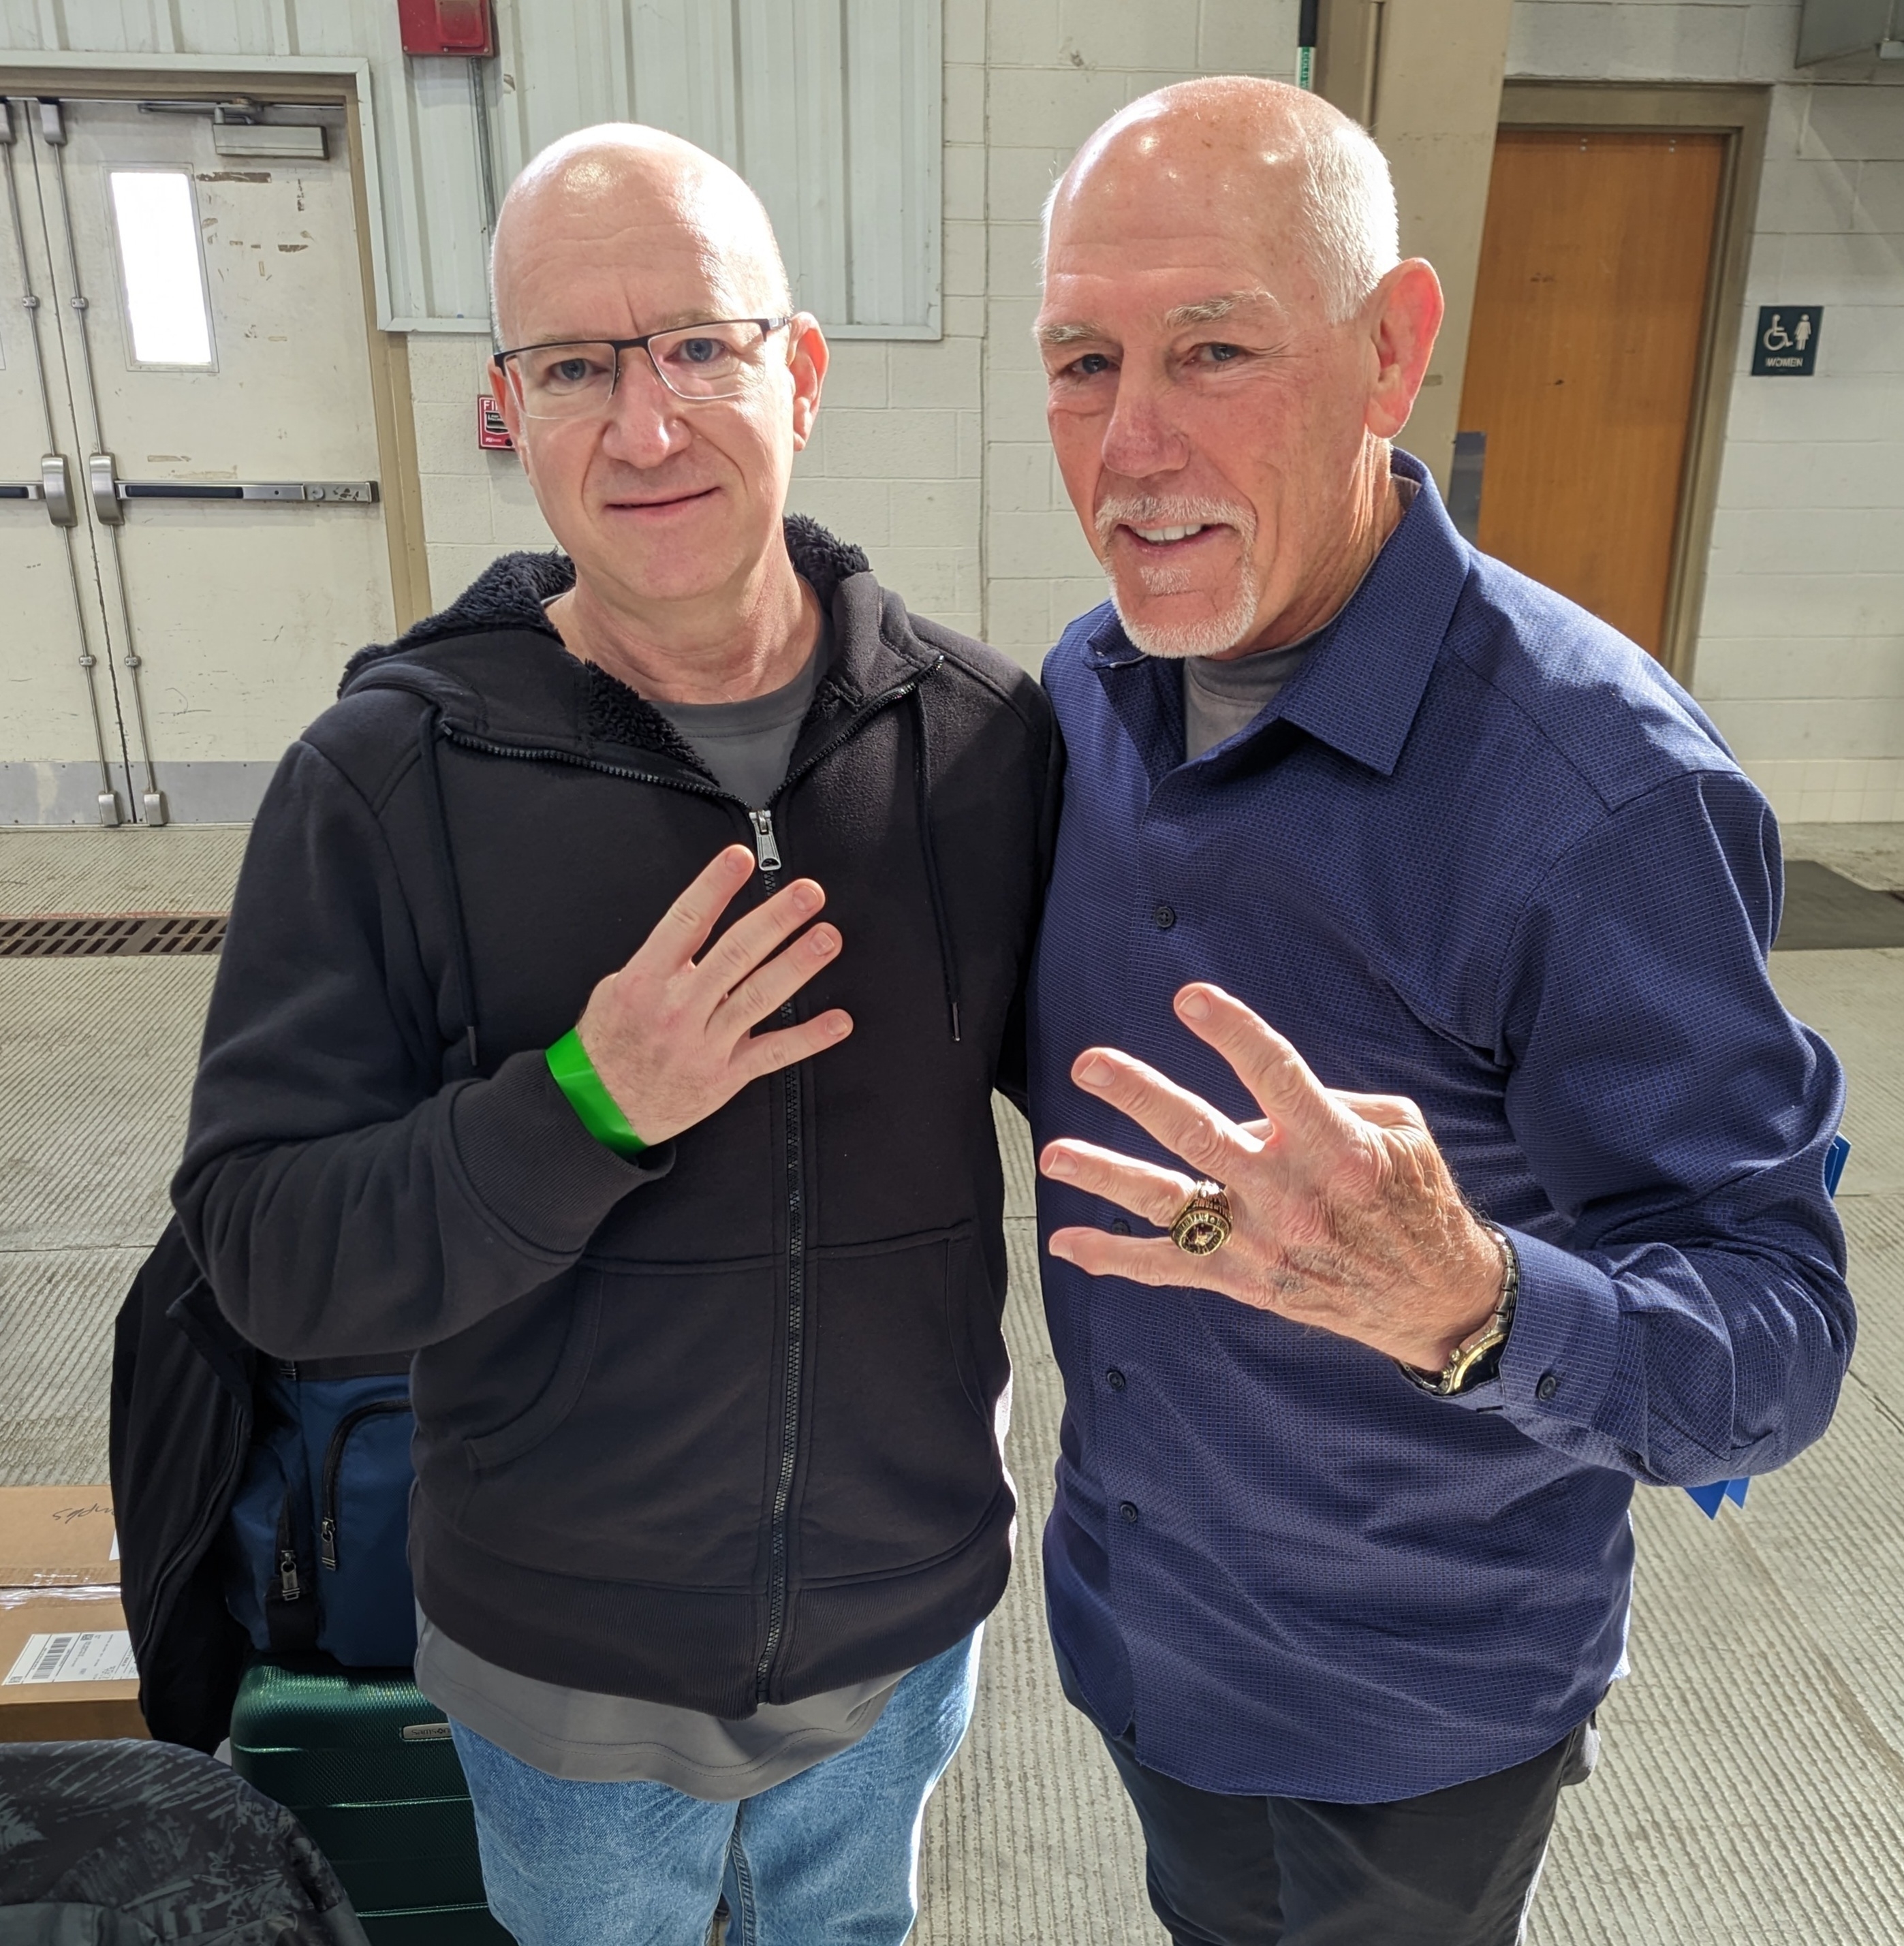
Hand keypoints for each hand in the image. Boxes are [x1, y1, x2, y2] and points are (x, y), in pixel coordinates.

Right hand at [574, 844, 851, 1146]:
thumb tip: (698, 922)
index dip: (715, 887)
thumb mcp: (616, 989)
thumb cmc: (610, 1044)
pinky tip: (838, 1021)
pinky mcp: (725, 1076)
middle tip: (808, 893)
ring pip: (758, 997)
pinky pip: (773, 1053)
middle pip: (734, 954)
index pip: (685, 922)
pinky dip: (809, 1038)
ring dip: (797, 965)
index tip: (741, 858)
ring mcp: (704, 1043)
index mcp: (646, 980)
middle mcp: (677, 1009)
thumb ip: (658, 959)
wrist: (602, 1109)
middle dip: (775, 920)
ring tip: (827, 937)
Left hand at [1039, 983, 1500, 1370]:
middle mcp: (1291, 1195)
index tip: (1190, 998)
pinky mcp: (1244, 1281)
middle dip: (1140, 1096)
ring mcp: (1261, 1243)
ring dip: (1107, 1176)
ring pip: (1171, 1204)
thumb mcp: (1399, 1129)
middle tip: (1088, 1064)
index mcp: (1337, 1147)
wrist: (1435, 1300)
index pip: (1277, 1077)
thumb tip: (1257, 1098)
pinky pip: (1168, 1269)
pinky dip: (1115, 1257)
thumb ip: (1330, 1101)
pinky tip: (1067, 1240)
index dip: (1234, 1034)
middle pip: (1201, 1137)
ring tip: (1054, 1154)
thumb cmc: (1415, 1199)